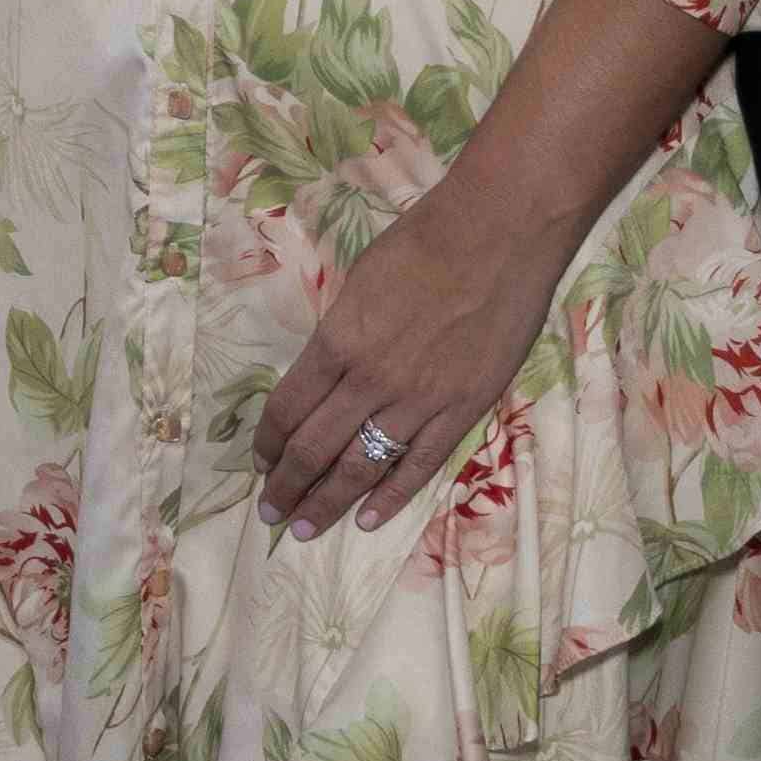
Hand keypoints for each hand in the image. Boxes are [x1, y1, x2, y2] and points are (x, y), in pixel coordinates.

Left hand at [254, 179, 575, 536]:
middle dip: (286, 487)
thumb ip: (340, 334)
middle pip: (314, 448)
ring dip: (326, 503)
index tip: (261, 463)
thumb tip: (325, 371)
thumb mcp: (359, 281)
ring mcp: (418, 400)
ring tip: (305, 529)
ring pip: (360, 468)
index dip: (268, 443)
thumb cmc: (425, 241)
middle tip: (271, 512)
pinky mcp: (463, 409)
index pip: (286, 409)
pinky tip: (367, 520)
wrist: (499, 232)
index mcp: (337, 342)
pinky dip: (390, 497)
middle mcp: (369, 380)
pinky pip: (419, 465)